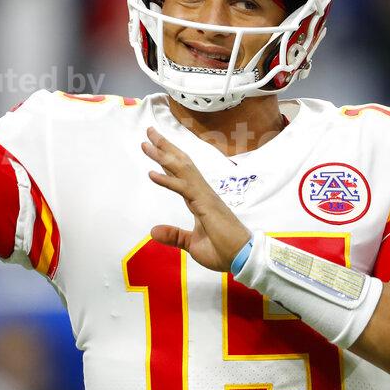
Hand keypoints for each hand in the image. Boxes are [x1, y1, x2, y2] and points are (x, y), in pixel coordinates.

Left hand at [141, 127, 251, 271]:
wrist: (242, 258)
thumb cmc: (223, 251)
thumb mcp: (192, 244)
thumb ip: (174, 236)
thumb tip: (153, 231)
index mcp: (199, 200)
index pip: (180, 175)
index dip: (167, 160)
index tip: (155, 146)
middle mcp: (202, 193)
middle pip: (180, 164)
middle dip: (164, 148)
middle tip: (149, 131)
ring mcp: (204, 197)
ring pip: (181, 170)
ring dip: (163, 156)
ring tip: (147, 142)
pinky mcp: (205, 205)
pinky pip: (183, 189)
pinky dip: (167, 180)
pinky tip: (152, 173)